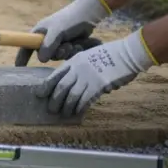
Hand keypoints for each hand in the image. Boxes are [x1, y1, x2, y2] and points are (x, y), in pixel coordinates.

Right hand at [15, 0, 110, 65]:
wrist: (88, 14)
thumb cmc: (69, 20)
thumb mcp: (57, 32)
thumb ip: (48, 46)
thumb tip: (41, 60)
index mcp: (38, 33)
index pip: (26, 47)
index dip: (22, 58)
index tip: (19, 68)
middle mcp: (45, 38)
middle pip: (45, 55)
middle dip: (55, 53)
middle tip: (64, 47)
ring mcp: (57, 42)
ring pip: (57, 56)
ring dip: (66, 52)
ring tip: (72, 44)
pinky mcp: (67, 44)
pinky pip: (67, 55)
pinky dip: (73, 51)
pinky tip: (78, 44)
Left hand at [35, 30, 155, 115]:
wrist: (128, 53)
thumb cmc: (111, 56)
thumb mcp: (89, 57)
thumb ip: (80, 69)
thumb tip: (75, 84)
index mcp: (74, 61)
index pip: (55, 75)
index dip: (46, 86)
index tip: (39, 94)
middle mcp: (78, 69)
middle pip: (61, 87)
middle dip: (54, 100)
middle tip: (51, 109)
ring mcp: (88, 77)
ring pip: (71, 95)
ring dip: (66, 106)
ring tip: (63, 113)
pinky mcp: (99, 85)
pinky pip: (85, 99)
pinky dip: (80, 107)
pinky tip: (77, 112)